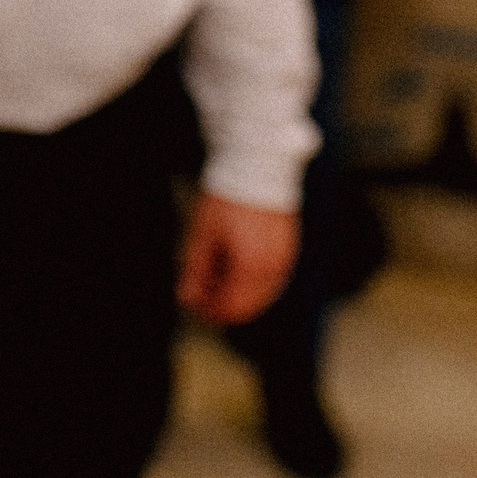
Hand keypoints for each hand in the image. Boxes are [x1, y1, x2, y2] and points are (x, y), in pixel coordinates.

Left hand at [177, 193, 298, 325]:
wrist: (256, 166)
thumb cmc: (227, 197)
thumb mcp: (202, 233)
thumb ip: (195, 271)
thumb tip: (187, 298)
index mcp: (249, 266)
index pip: (231, 307)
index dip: (210, 311)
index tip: (194, 302)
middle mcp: (272, 268)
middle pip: (248, 306)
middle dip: (224, 304)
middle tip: (202, 291)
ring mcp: (284, 259)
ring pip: (262, 295)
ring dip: (239, 293)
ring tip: (216, 274)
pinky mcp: (289, 249)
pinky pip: (273, 279)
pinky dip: (254, 282)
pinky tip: (236, 266)